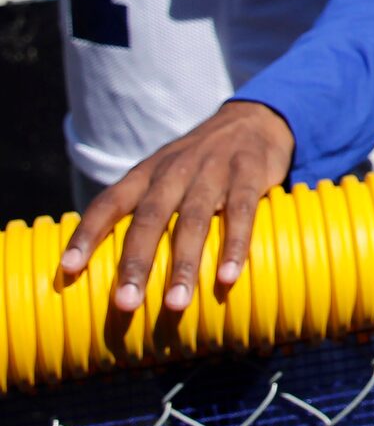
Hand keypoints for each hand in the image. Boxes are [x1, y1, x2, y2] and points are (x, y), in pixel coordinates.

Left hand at [59, 101, 295, 313]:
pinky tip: (228, 276)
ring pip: (193, 221)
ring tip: (176, 304)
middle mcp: (174, 172)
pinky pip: (241, 213)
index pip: (108, 203)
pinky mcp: (249, 174)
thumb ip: (142, 212)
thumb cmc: (198, 166)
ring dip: (184, 265)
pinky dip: (234, 246)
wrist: (252, 122)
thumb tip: (112, 270)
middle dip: (136, 263)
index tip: (69, 270)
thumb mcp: (164, 176)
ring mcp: (212, 172)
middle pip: (149, 218)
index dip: (86, 234)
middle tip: (126, 304)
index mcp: (146, 174)